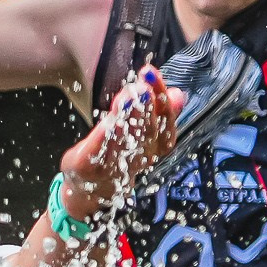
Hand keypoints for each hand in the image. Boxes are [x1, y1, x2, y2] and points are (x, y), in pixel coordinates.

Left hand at [56, 67, 184, 217]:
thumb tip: (178, 94)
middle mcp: (136, 158)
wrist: (88, 192)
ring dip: (130, 120)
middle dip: (147, 106)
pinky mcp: (88, 167)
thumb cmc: (115, 158)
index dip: (162, 101)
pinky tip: (108, 121)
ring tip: (130, 95)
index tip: (154, 74)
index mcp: (150, 147)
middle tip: (144, 84)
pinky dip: (104, 137)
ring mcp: (112, 164)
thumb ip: (157, 115)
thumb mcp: (138, 136)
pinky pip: (98, 152)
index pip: (163, 123)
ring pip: (126, 141)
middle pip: (147, 132)